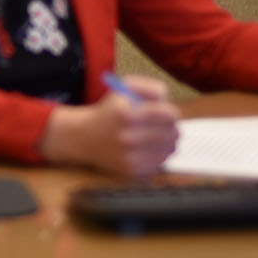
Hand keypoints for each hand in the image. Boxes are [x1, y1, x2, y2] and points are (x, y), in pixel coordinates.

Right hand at [39, 75, 179, 176]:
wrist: (85, 137)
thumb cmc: (109, 110)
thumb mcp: (125, 88)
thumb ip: (151, 87)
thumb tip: (167, 101)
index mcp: (126, 114)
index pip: (168, 115)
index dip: (172, 113)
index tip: (168, 113)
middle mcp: (128, 137)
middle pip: (172, 133)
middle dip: (171, 127)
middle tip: (166, 125)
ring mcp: (130, 157)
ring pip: (169, 149)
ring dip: (167, 141)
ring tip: (157, 135)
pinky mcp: (131, 170)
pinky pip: (160, 162)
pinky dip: (159, 154)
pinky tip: (149, 148)